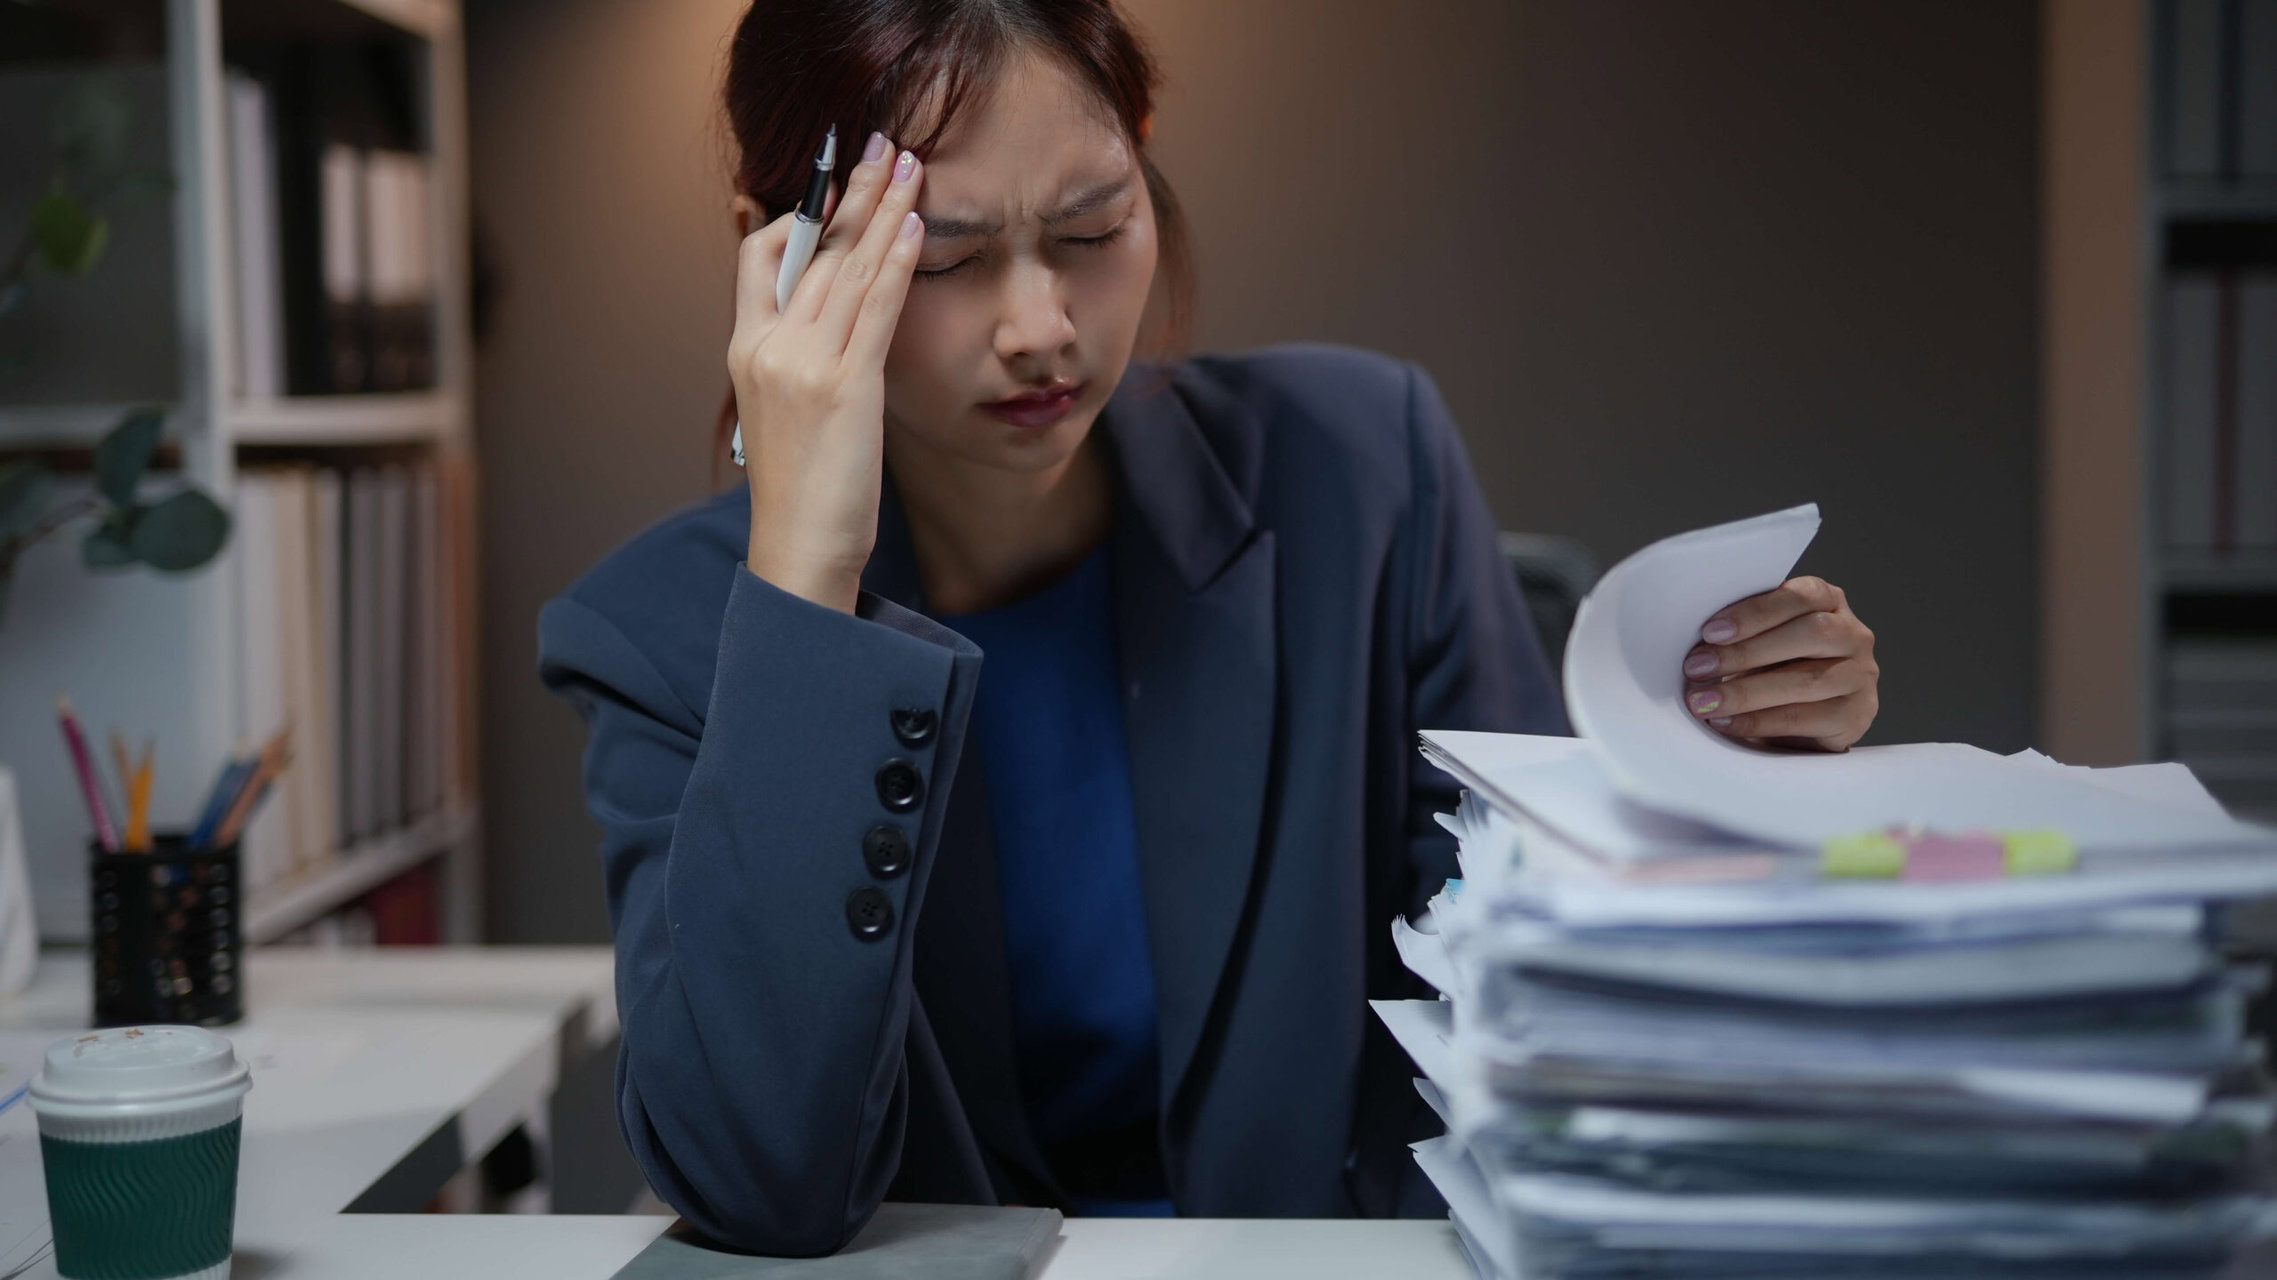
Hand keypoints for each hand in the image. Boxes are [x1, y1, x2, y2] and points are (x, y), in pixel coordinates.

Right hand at [728, 134, 925, 612]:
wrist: (800, 548)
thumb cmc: (804, 491)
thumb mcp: (789, 413)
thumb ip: (806, 359)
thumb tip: (843, 325)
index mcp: (746, 350)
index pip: (758, 258)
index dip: (798, 217)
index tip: (834, 191)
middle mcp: (769, 347)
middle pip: (814, 249)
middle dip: (852, 192)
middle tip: (882, 144)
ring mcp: (804, 363)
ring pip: (848, 267)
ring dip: (884, 209)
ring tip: (911, 165)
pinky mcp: (845, 385)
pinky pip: (875, 308)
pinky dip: (897, 260)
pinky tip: (917, 225)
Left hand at [1679, 576, 1877, 751]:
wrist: (1808, 722)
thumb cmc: (1776, 668)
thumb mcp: (1762, 640)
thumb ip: (1742, 632)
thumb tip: (1695, 643)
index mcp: (1828, 601)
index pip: (1800, 596)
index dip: (1755, 612)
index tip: (1710, 631)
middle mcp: (1852, 634)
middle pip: (1809, 634)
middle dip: (1745, 652)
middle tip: (1696, 669)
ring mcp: (1860, 675)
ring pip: (1806, 680)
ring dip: (1746, 693)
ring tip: (1704, 702)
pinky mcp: (1857, 714)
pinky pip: (1807, 718)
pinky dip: (1760, 722)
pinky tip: (1727, 723)